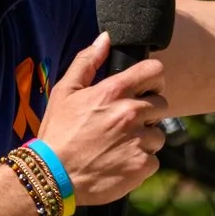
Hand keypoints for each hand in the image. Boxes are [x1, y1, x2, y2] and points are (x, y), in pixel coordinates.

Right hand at [35, 33, 166, 205]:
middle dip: (146, 112)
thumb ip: (87, 62)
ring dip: (144, 139)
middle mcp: (130, 113)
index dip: (153, 78)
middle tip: (124, 123)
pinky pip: (154, 160)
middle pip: (161, 104)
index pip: (154, 71)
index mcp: (113, 92)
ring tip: (119, 146)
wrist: (52, 176)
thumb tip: (105, 39)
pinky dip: (140, 162)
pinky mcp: (143, 166)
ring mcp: (139, 141)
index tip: (146, 87)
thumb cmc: (57, 133)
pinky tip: (120, 163)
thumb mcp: (65, 92)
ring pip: (158, 134)